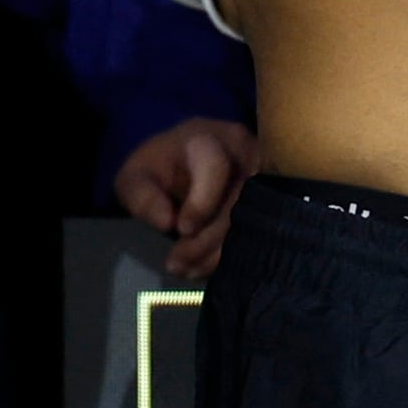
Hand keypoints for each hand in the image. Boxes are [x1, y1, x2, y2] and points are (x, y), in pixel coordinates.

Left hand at [113, 116, 260, 278]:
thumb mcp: (136, 177)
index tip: (181, 230)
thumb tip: (168, 222)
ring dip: (218, 251)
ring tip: (187, 269)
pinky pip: (257, 229)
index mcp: (208, 139)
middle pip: (237, 200)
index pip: (215, 167)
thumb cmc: (159, 167)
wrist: (184, 160)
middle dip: (206, 239)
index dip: (201, 203)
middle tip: (177, 264)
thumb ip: (142, 197)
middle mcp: (244, 151)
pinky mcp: (271, 196)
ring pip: (251, 219)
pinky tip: (204, 266)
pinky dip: (230, 253)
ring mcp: (263, 173)